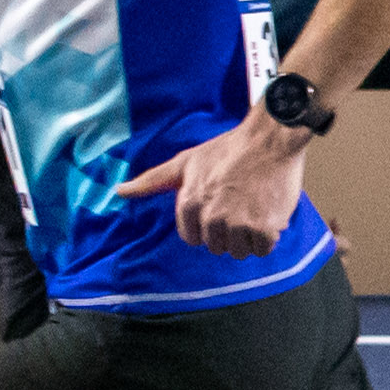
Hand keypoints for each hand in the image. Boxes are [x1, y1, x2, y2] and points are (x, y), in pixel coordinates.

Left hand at [116, 111, 310, 256]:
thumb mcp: (187, 162)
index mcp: (190, 203)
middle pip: (217, 246)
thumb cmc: (229, 148)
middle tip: (242, 206)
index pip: (193, 238)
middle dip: (229, 232)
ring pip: (239, 251)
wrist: (270, 138)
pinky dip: (268, 238)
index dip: (207, 226)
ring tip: (256, 210)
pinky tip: (269, 216)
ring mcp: (238, 223)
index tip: (220, 209)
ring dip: (249, 237)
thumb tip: (119, 191)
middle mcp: (211, 216)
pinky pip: (262, 249)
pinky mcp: (264, 227)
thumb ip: (153, 181)